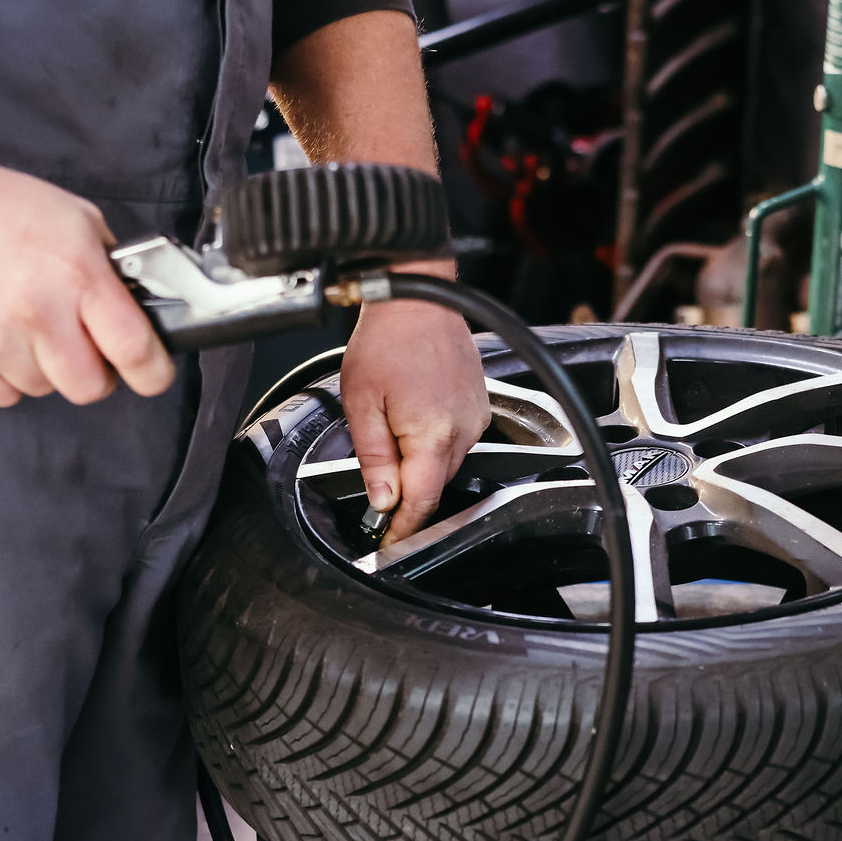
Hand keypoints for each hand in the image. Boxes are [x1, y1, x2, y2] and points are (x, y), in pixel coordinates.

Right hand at [0, 153, 174, 407]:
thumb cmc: (0, 208)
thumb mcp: (78, 221)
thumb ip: (113, 272)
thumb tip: (140, 313)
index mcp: (77, 276)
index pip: (135, 351)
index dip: (152, 372)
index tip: (151, 373)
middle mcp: (37, 314)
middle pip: (89, 388)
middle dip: (93, 373)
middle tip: (80, 345)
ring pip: (43, 390)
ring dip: (43, 367)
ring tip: (23, 323)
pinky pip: (1, 394)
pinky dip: (3, 373)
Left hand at [340, 295, 490, 543]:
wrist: (417, 297)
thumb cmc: (386, 339)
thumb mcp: (361, 403)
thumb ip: (374, 458)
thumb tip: (384, 501)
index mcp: (433, 435)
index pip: (422, 500)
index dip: (404, 528)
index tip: (388, 543)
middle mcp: (463, 431)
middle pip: (435, 484)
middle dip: (408, 493)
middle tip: (379, 493)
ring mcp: (476, 418)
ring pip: (446, 463)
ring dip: (421, 464)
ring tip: (393, 431)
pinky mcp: (480, 406)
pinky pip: (457, 440)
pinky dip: (435, 441)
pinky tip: (414, 416)